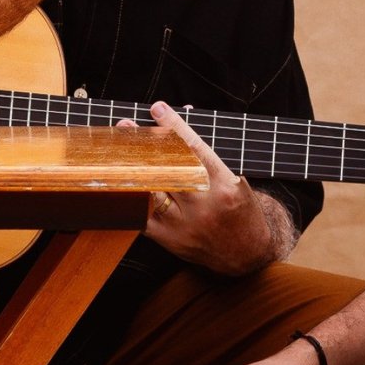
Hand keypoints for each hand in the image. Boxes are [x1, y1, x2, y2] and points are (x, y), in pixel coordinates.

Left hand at [116, 102, 277, 274]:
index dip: (174, 126)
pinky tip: (120, 179)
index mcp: (224, 186)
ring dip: (132, 166)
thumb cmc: (240, 211)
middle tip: (127, 125)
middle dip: (145, 144)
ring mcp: (183, 224)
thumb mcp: (235, 181)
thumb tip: (179, 129)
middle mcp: (203, 206)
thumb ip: (208, 158)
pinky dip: (131, 195)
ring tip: (117, 148)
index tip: (158, 109)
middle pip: (168, 168)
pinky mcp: (169, 239)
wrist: (247, 255)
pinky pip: (142, 214)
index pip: (194, 150)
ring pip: (150, 189)